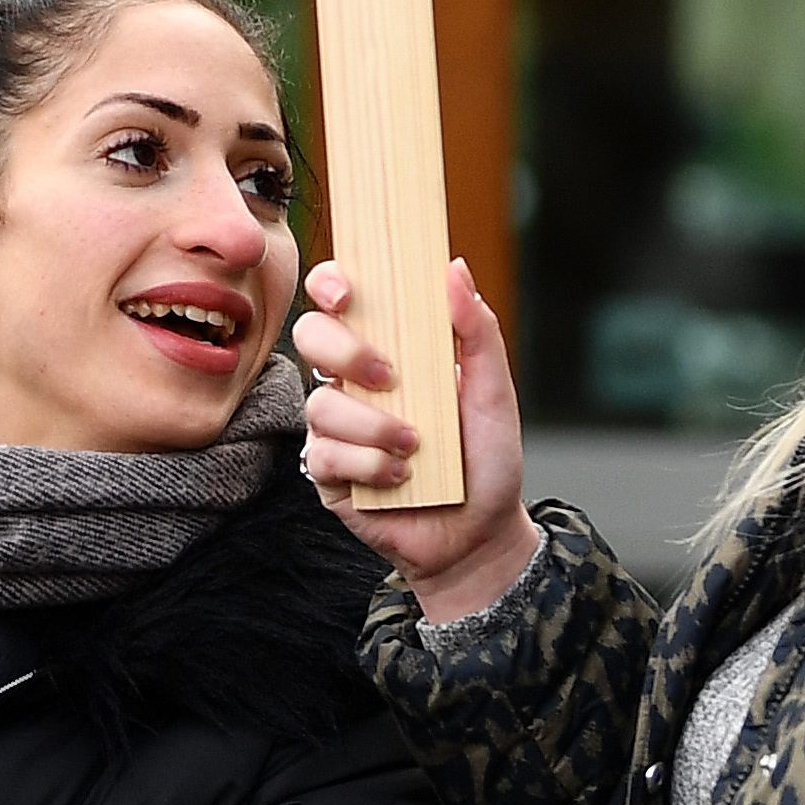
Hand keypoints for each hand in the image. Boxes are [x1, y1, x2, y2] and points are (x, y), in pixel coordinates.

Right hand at [295, 256, 542, 623]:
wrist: (482, 535)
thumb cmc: (487, 460)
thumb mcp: (494, 391)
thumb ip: (477, 330)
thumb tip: (454, 268)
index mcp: (389, 348)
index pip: (340, 298)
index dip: (331, 283)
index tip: (349, 293)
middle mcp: (354, 382)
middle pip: (310, 336)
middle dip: (344, 352)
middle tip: (389, 377)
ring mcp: (337, 427)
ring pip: (319, 403)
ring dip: (372, 425)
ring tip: (415, 447)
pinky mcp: (328, 474)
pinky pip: (325, 455)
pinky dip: (368, 464)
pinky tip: (399, 476)